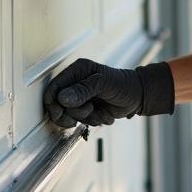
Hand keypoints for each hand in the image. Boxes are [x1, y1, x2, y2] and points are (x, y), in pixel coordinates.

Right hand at [43, 58, 174, 128]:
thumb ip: (83, 90)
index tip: (59, 113)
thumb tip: (63, 98)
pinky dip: (92, 121)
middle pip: (59, 104)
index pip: (56, 86)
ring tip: (99, 111)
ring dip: (86, 117)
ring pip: (69, 115)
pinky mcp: (85, 108)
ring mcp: (80, 97)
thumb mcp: (104, 84)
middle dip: (74, 112)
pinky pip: (80, 121)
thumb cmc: (124, 84)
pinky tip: (103, 114)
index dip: (53, 101)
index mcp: (78, 70)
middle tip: (88, 110)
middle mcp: (76, 83)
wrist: (138, 96)